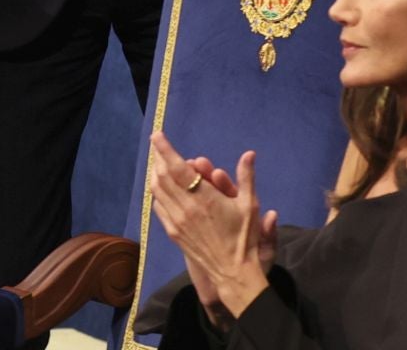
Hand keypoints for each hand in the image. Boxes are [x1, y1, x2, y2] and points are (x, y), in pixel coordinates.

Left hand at [148, 132, 272, 318]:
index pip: (177, 168)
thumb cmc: (244, 238)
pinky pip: (160, 207)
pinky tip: (162, 187)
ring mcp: (177, 221)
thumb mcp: (251, 206)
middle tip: (156, 144)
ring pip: (158, 191)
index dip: (165, 149)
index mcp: (204, 199)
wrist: (232, 273)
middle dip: (157, 157)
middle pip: (162, 176)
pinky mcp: (173, 233)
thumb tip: (249, 153)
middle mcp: (186, 208)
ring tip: (158, 162)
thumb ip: (247, 177)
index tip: (157, 135)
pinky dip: (158, 193)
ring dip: (155, 173)